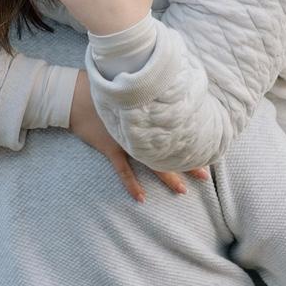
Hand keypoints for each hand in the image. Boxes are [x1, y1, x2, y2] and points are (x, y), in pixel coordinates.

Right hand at [67, 71, 208, 202]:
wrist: (77, 95)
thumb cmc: (106, 87)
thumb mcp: (132, 89)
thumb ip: (149, 96)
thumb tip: (168, 94)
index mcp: (149, 116)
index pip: (177, 131)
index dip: (192, 140)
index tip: (208, 148)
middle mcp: (143, 130)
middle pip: (171, 149)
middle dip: (188, 163)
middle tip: (205, 175)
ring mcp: (128, 141)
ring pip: (153, 163)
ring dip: (169, 177)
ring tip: (183, 190)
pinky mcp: (112, 148)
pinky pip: (124, 171)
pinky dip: (132, 185)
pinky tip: (141, 198)